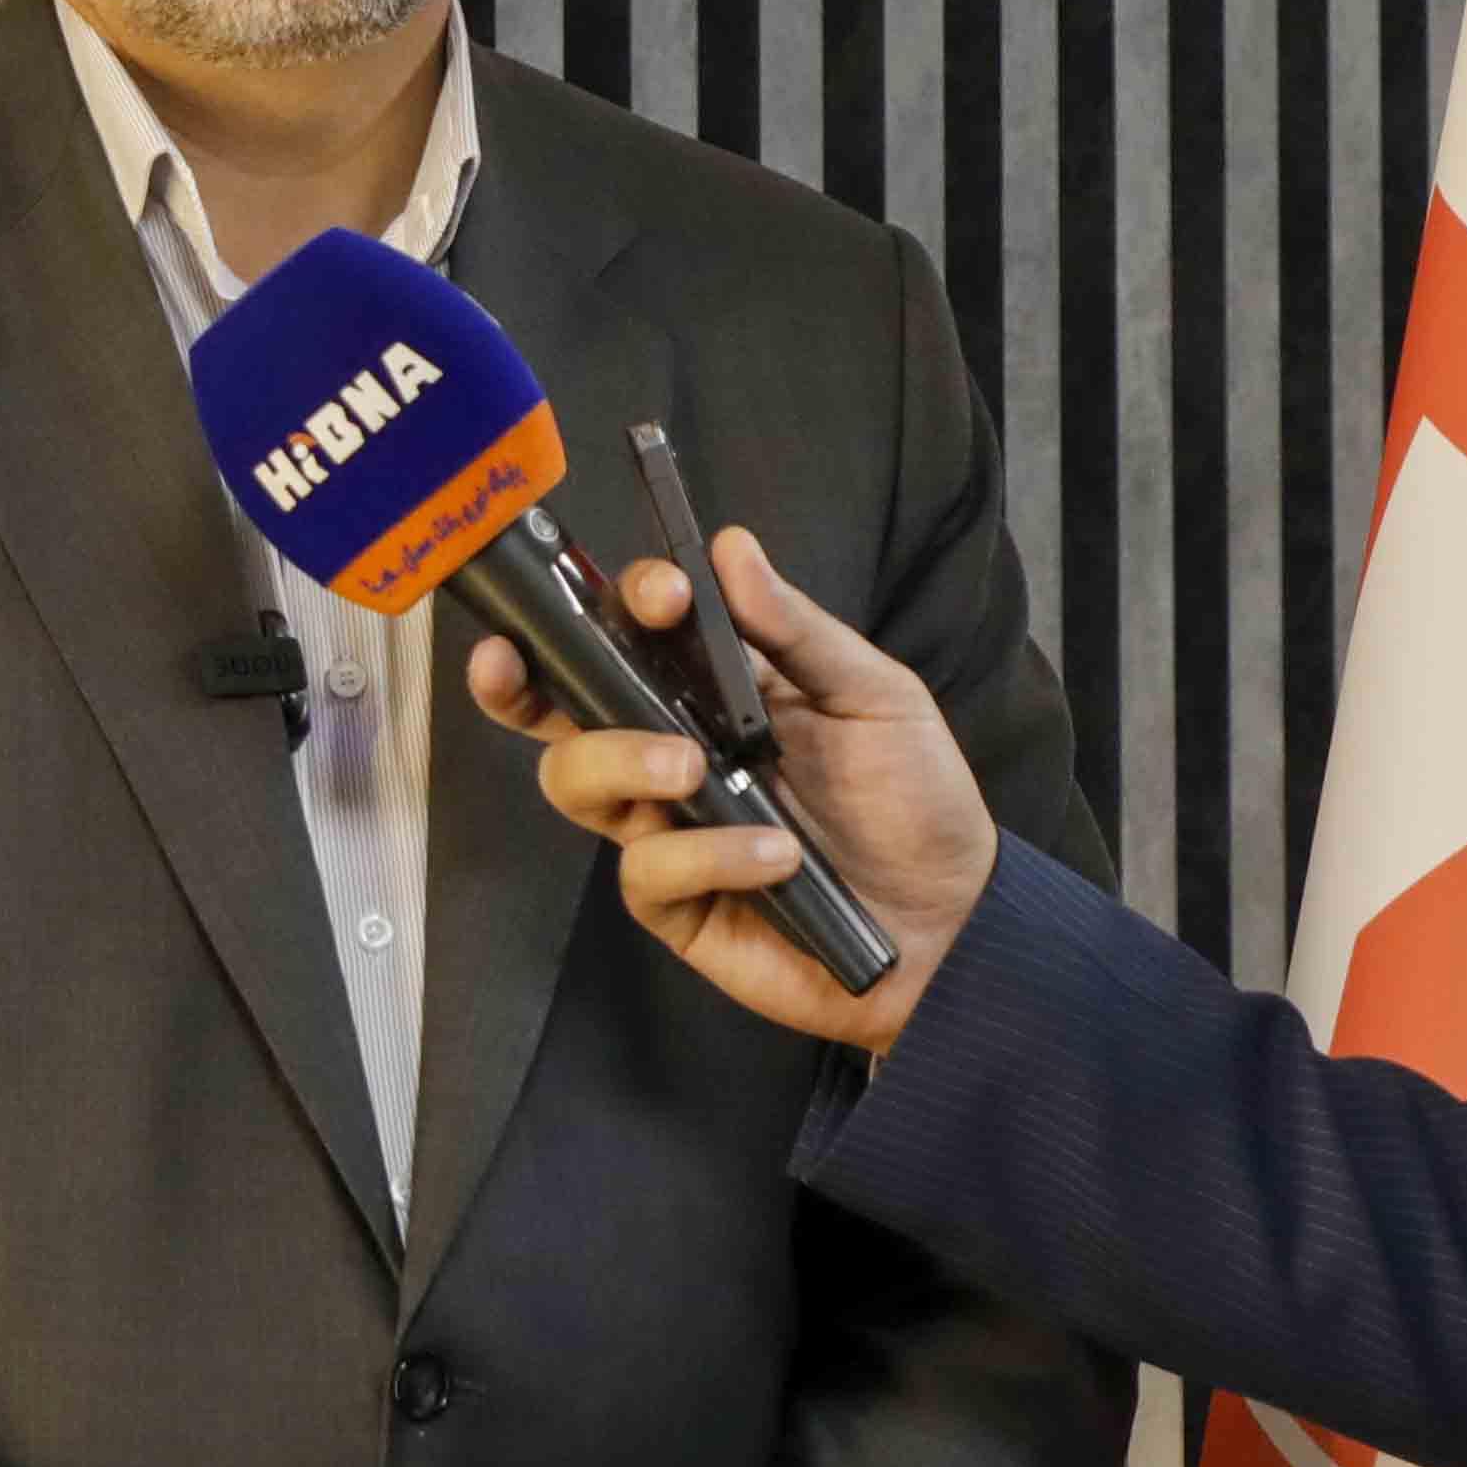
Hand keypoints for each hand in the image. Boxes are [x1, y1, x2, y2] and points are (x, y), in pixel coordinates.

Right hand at [459, 526, 996, 1055]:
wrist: (955, 920)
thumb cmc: (915, 799)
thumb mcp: (874, 698)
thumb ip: (797, 631)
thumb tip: (730, 547)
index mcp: (707, 691)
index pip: (628, 633)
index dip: (619, 604)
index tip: (659, 596)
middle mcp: (666, 752)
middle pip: (557, 708)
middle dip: (517, 680)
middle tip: (510, 659)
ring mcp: (662, 827)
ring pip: (574, 782)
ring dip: (618, 761)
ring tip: (691, 769)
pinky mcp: (676, 902)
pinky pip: (646, 870)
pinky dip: (707, 855)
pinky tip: (774, 855)